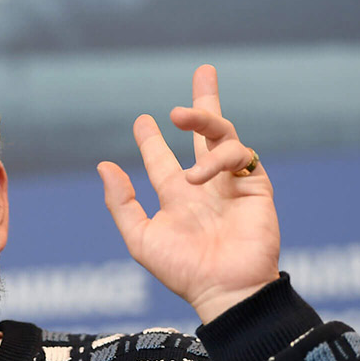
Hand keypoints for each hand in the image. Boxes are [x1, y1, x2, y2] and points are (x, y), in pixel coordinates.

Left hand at [97, 65, 279, 322]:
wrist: (224, 289)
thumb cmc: (181, 270)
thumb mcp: (141, 237)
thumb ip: (121, 202)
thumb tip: (103, 165)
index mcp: (177, 197)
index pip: (162, 160)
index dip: (151, 140)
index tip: (142, 121)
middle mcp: (205, 185)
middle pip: (206, 134)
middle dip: (205, 104)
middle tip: (204, 71)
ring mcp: (231, 183)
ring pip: (224, 135)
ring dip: (203, 117)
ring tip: (179, 114)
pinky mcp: (256, 186)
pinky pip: (240, 155)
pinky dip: (218, 156)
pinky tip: (199, 174)